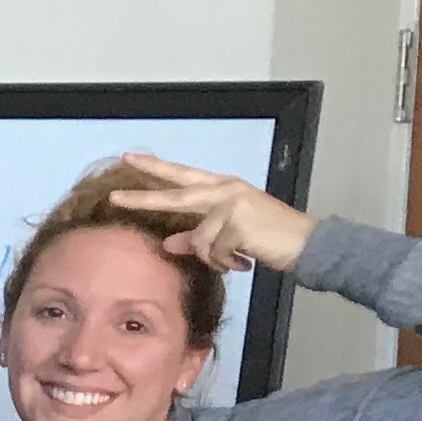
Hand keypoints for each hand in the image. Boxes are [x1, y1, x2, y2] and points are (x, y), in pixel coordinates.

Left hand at [103, 154, 311, 274]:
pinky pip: (214, 252)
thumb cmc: (268, 239)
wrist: (307, 244)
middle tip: (114, 198)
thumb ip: (197, 236)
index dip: (156, 168)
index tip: (130, 158)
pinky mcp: (238, 223)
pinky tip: (244, 261)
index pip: (183, 175)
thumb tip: (168, 242)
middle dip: (143, 199)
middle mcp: (226, 190)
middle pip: (176, 197)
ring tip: (235, 260)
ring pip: (199, 239)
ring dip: (215, 258)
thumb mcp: (228, 235)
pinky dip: (226, 263)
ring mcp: (232, 204)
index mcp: (223, 188)